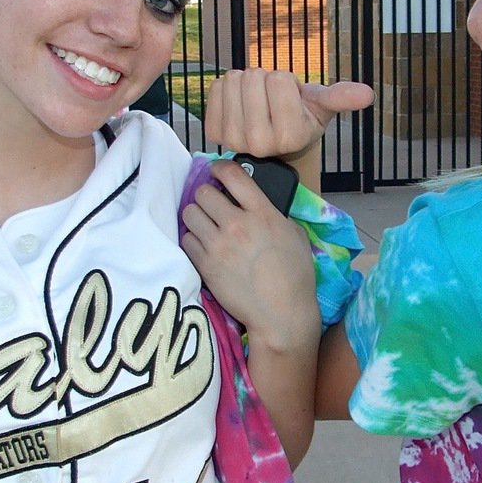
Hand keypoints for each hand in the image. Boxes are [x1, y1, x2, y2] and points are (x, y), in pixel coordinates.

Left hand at [181, 159, 318, 348]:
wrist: (281, 315)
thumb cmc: (295, 277)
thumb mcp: (295, 236)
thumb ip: (274, 215)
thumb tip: (257, 205)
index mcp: (263, 213)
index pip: (234, 175)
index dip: (220, 167)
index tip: (217, 170)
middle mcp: (238, 224)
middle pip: (204, 192)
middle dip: (207, 196)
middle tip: (213, 205)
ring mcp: (219, 245)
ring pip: (190, 213)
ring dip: (196, 216)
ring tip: (206, 225)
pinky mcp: (205, 265)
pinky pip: (186, 239)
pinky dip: (192, 240)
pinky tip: (203, 245)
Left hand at [205, 68, 373, 161]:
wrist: (274, 144)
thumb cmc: (300, 119)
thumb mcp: (322, 106)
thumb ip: (341, 98)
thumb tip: (367, 94)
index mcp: (290, 135)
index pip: (279, 79)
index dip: (285, 81)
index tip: (289, 100)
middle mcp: (260, 143)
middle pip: (254, 77)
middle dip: (265, 79)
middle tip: (271, 100)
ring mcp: (233, 140)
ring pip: (234, 80)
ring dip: (246, 82)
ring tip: (257, 101)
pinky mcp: (214, 133)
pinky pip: (216, 87)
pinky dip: (228, 87)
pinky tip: (240, 103)